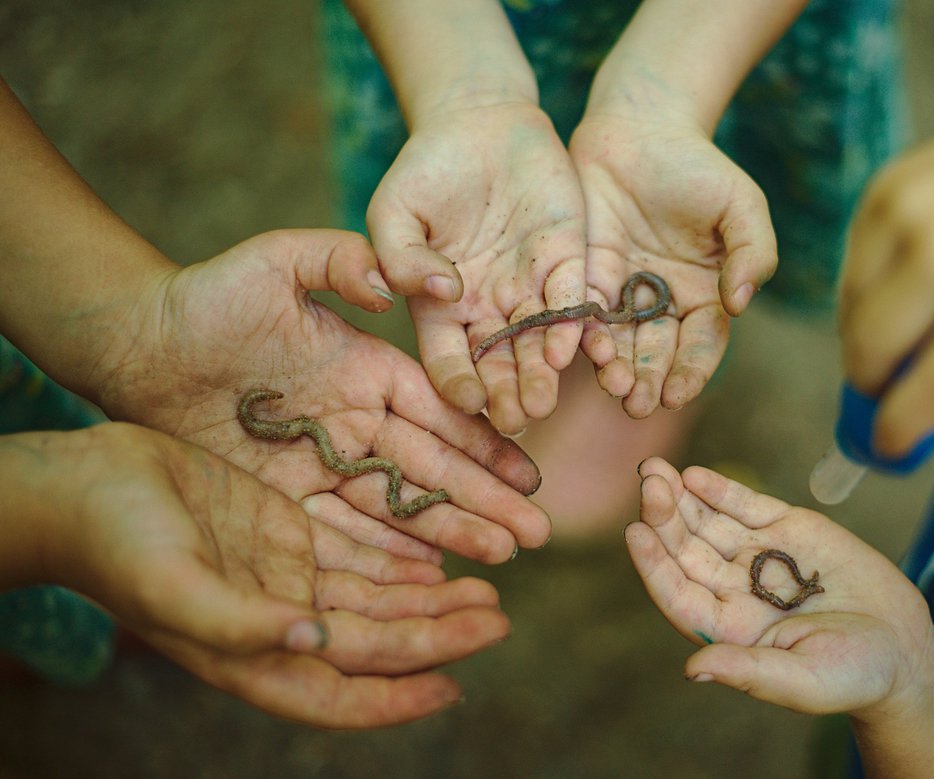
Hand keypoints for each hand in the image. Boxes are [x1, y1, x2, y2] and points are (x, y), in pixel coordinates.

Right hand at [22, 424, 510, 727]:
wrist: (85, 483)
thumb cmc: (113, 543)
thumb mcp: (170, 586)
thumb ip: (239, 623)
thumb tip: (312, 642)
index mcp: (250, 654)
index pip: (339, 693)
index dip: (397, 698)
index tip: (454, 686)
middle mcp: (277, 623)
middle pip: (376, 643)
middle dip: (437, 637)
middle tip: (497, 619)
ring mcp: (285, 577)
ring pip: (376, 600)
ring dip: (430, 600)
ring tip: (487, 592)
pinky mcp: (287, 532)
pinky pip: (359, 553)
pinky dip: (401, 560)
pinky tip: (440, 557)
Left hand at [94, 228, 550, 563]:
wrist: (137, 343)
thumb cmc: (209, 294)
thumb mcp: (280, 259)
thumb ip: (346, 261)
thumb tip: (411, 285)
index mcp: (369, 369)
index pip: (440, 412)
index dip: (485, 443)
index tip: (529, 470)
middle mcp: (358, 420)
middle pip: (432, 467)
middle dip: (486, 499)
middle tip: (536, 531)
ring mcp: (325, 461)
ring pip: (397, 504)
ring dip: (450, 531)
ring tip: (502, 555)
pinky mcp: (285, 494)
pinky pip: (343, 528)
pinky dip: (386, 551)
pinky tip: (429, 573)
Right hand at [366, 102, 588, 434]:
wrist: (480, 123)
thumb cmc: (426, 170)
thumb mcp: (395, 209)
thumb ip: (401, 254)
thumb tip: (440, 291)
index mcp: (442, 308)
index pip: (448, 358)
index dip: (457, 381)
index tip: (468, 401)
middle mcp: (490, 310)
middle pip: (500, 363)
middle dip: (509, 392)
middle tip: (519, 418)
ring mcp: (531, 290)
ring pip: (541, 343)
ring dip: (544, 373)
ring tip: (546, 399)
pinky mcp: (568, 262)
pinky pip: (574, 300)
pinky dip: (575, 324)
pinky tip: (576, 347)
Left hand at [569, 115, 776, 417]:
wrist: (639, 129)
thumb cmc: (698, 167)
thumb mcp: (741, 206)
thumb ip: (753, 253)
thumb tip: (741, 304)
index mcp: (705, 297)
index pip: (701, 346)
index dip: (691, 372)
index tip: (677, 394)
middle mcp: (662, 306)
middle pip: (657, 355)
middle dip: (648, 381)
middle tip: (638, 404)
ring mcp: (622, 295)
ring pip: (619, 344)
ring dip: (616, 370)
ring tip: (613, 388)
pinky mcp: (585, 279)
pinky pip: (583, 315)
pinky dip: (583, 336)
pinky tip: (585, 352)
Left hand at [625, 457, 933, 718]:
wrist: (904, 648)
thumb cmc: (855, 676)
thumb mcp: (802, 680)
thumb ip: (748, 671)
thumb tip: (691, 669)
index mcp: (729, 628)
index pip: (679, 593)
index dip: (654, 565)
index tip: (635, 534)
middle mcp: (735, 589)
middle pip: (687, 550)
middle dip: (664, 517)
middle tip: (648, 484)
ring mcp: (759, 555)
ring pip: (709, 522)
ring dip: (681, 496)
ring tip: (655, 470)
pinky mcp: (789, 529)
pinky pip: (745, 505)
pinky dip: (721, 490)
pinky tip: (696, 475)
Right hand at [839, 113, 933, 455]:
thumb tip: (901, 423)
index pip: (918, 398)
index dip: (895, 434)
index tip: (888, 444)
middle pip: (864, 355)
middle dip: (870, 383)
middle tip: (888, 386)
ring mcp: (904, 218)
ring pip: (847, 311)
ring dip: (866, 334)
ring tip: (905, 325)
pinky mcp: (880, 191)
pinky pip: (850, 266)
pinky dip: (868, 287)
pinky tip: (907, 275)